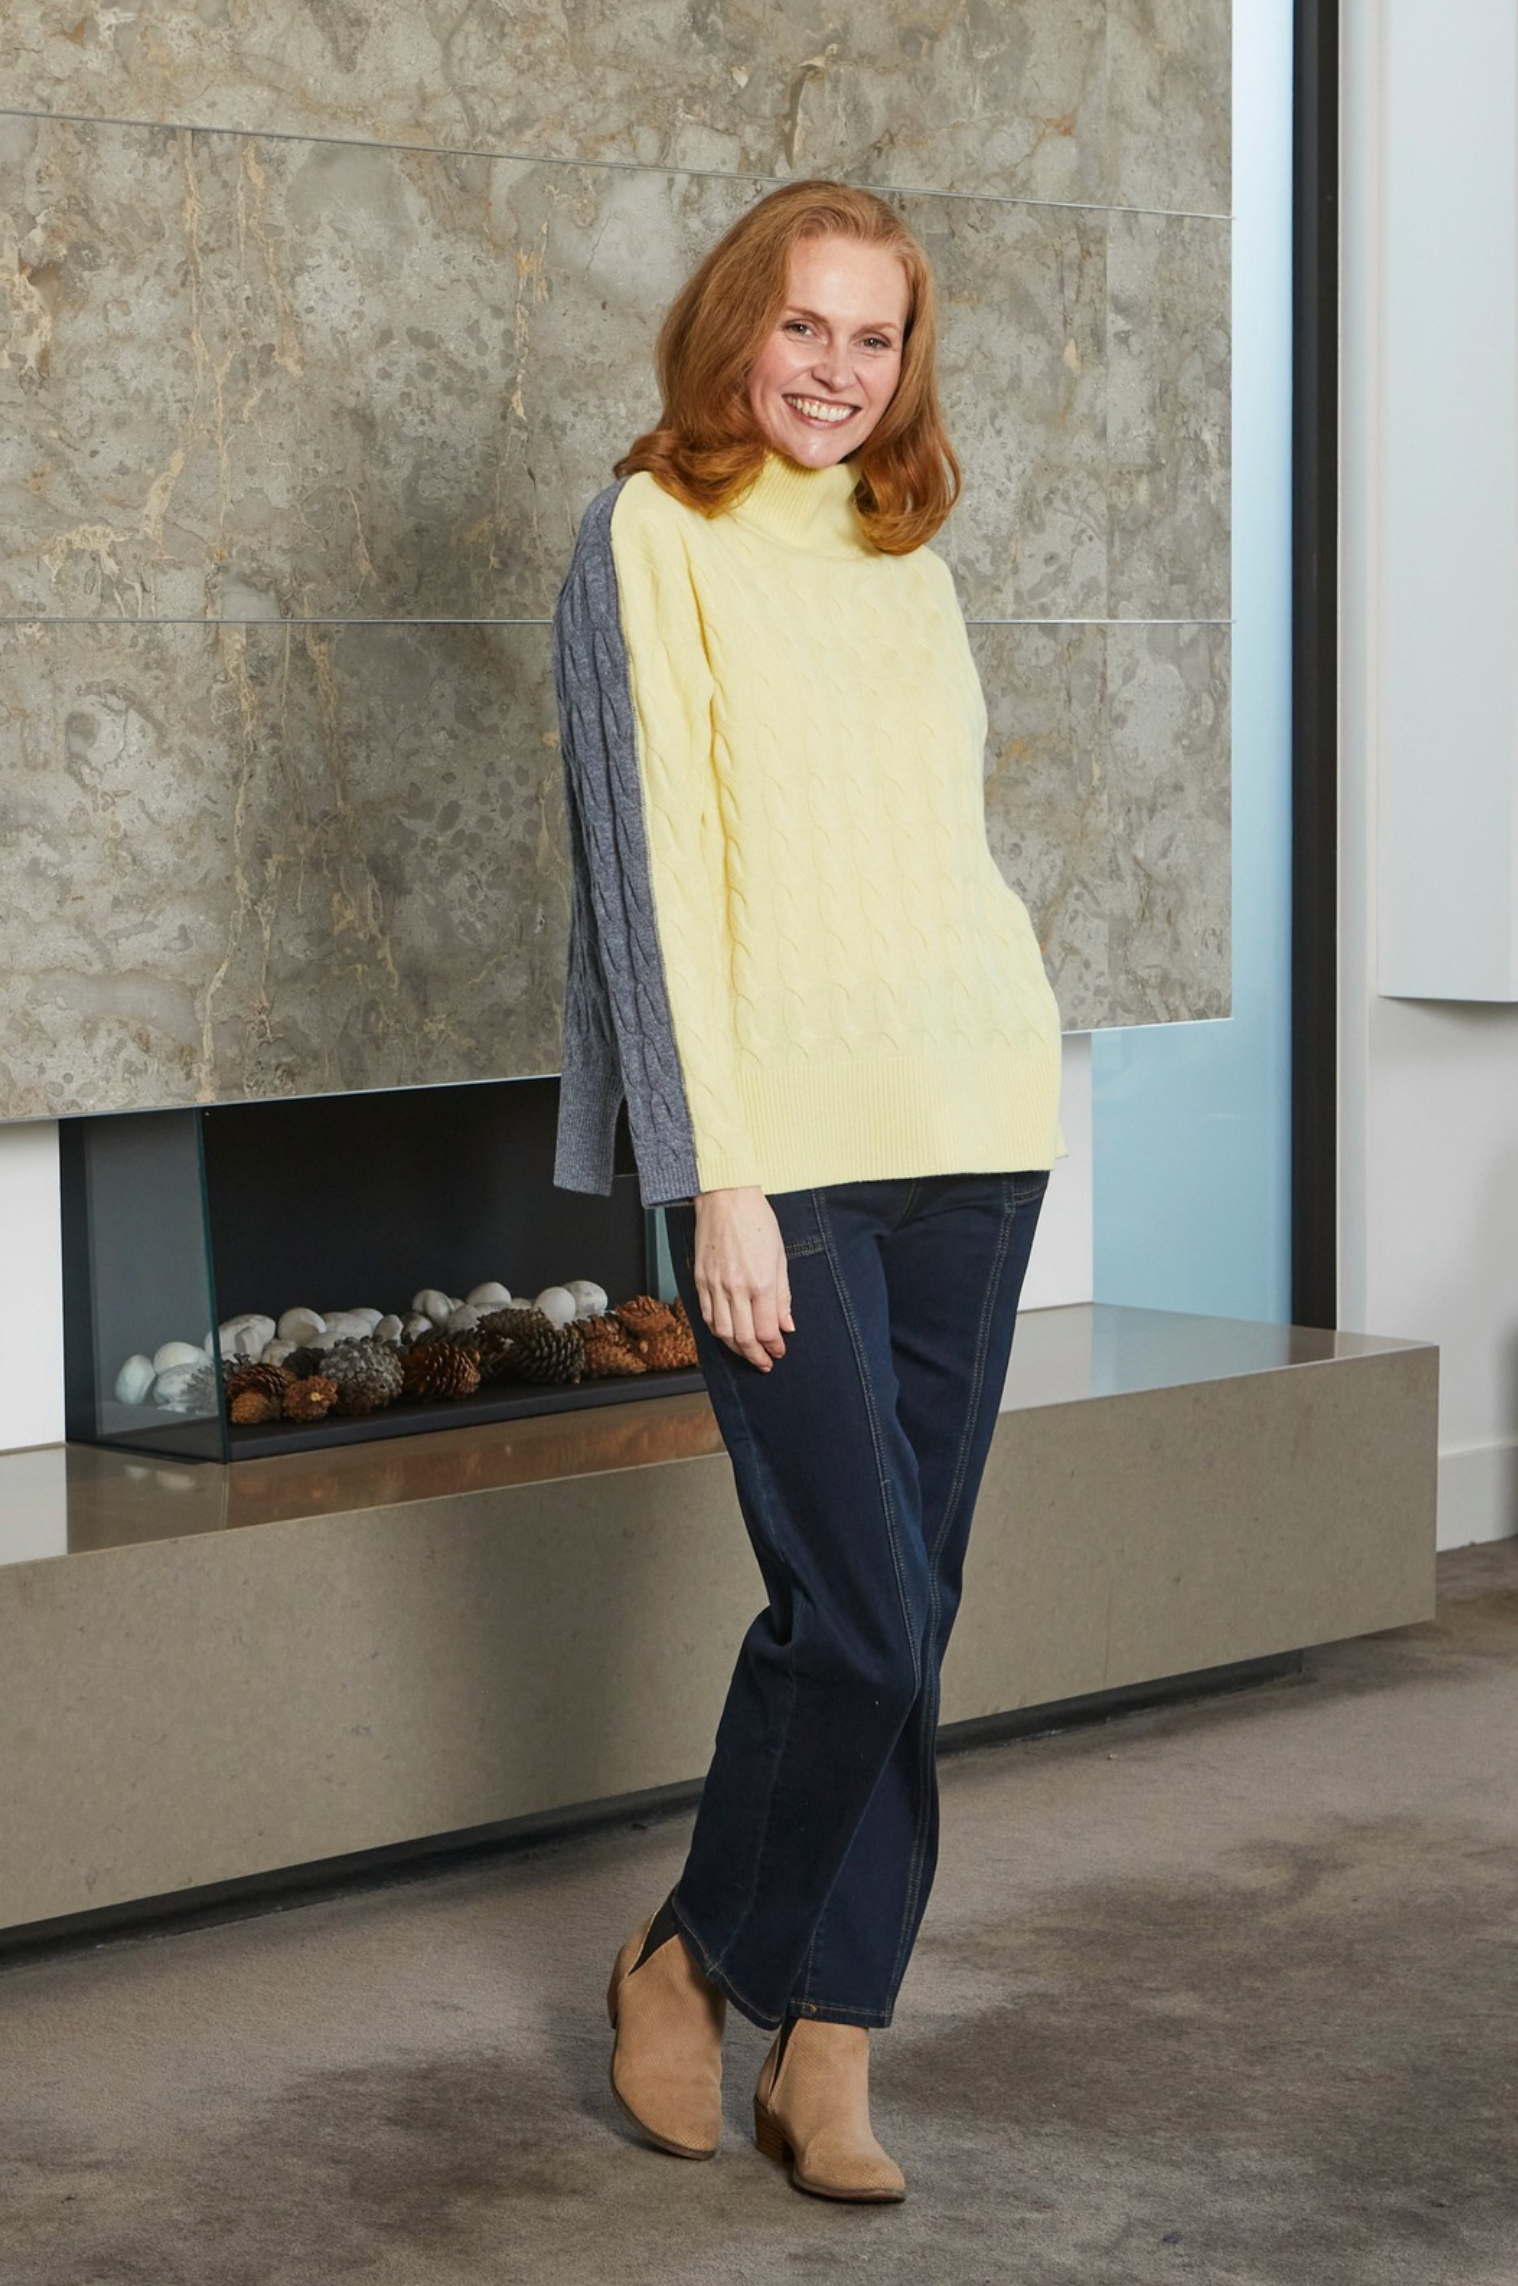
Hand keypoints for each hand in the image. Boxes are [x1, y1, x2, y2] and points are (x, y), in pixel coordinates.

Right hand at [691, 1186, 794, 1370]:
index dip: (774, 1346)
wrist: (725, 1197)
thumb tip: (787, 1324)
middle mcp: (735, 1288)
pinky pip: (706, 1316)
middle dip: (756, 1356)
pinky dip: (717, 1332)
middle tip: (765, 1362)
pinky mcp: (700, 1280)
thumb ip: (783, 1295)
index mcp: (760, 1282)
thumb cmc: (756, 1220)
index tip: (779, 1351)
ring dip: (736, 1349)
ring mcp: (714, 1286)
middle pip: (744, 1338)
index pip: (767, 1330)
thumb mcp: (780, 1257)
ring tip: (747, 1352)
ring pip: (722, 1332)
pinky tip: (727, 1334)